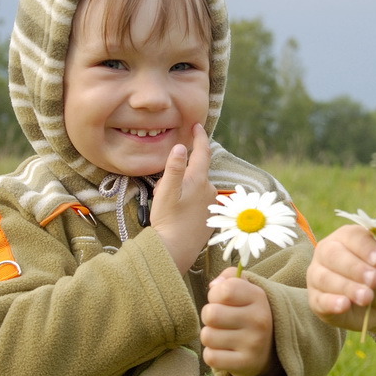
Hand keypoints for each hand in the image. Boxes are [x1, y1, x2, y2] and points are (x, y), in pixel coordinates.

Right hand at [151, 123, 216, 272]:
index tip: (197, 125)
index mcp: (199, 180)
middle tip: (162, 191)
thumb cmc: (168, 221)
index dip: (199, 137)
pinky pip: (198, 200)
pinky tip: (178, 214)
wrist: (176, 250)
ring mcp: (212, 203)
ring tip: (167, 206)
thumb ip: (174, 168)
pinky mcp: (211, 215)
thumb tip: (181, 147)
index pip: (202, 152)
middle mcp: (210, 189)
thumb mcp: (166, 192)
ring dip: (183, 190)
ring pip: (195, 187)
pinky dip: (188, 202)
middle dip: (180, 175)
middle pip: (195, 172)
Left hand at [200, 268, 279, 375]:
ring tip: (223, 335)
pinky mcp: (245, 364)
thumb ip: (229, 277)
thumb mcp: (246, 289)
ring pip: (207, 336)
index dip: (215, 294)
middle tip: (221, 320)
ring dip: (210, 336)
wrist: (270, 348)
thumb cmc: (249, 312)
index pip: (224, 290)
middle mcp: (259, 320)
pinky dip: (213, 354)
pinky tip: (225, 350)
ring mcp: (253, 343)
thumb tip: (214, 285)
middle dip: (209, 316)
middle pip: (211, 314)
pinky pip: (210, 357)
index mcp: (259, 297)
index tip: (221, 300)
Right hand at [306, 224, 375, 334]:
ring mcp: (316, 276)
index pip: (351, 236)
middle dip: (354, 268)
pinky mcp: (315, 299)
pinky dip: (331, 303)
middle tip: (374, 280)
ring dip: (346, 287)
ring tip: (366, 297)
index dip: (365, 247)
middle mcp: (326, 252)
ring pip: (324, 278)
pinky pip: (319, 300)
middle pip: (332, 254)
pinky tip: (344, 305)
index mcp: (345, 237)